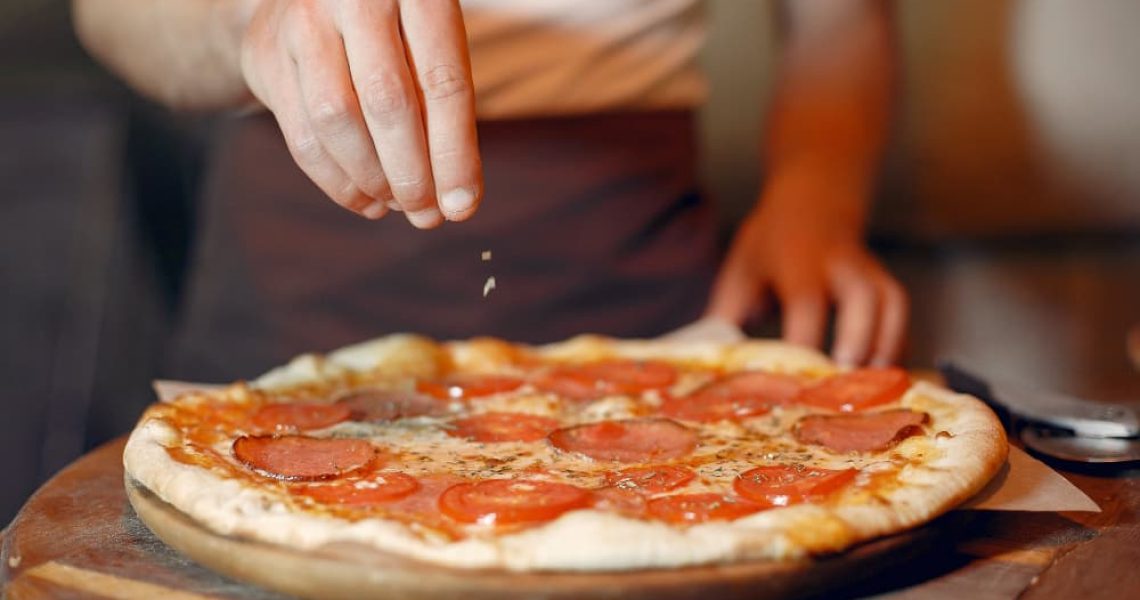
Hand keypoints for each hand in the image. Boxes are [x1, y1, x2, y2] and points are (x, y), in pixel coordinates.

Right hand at [240, 0, 480, 226]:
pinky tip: (366, 200)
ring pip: (336, 119)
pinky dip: (337, 181)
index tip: (462, 206)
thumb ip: (445, 110)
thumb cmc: (394, 32)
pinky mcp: (266, 54)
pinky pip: (302, 135)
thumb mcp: (430, 47)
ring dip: (372, 178)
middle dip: (411, 173)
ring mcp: (304, 21)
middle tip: (427, 215)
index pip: (443, 82)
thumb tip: (457, 201)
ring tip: (397, 205)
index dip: (454, 154)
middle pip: (387, 102)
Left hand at [706, 174, 907, 365]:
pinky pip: (900, 315)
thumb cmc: (769, 245)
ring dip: (885, 347)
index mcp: (797, 261)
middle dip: (859, 340)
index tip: (795, 382)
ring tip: (872, 391)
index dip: (804, 342)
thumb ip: (727, 315)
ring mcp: (868, 271)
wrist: (813, 201)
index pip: (806, 302)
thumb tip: (711, 363)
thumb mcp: (741, 270)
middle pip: (863, 297)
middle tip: (846, 383)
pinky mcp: (885, 283)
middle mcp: (839, 264)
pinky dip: (897, 346)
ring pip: (891, 304)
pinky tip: (884, 379)